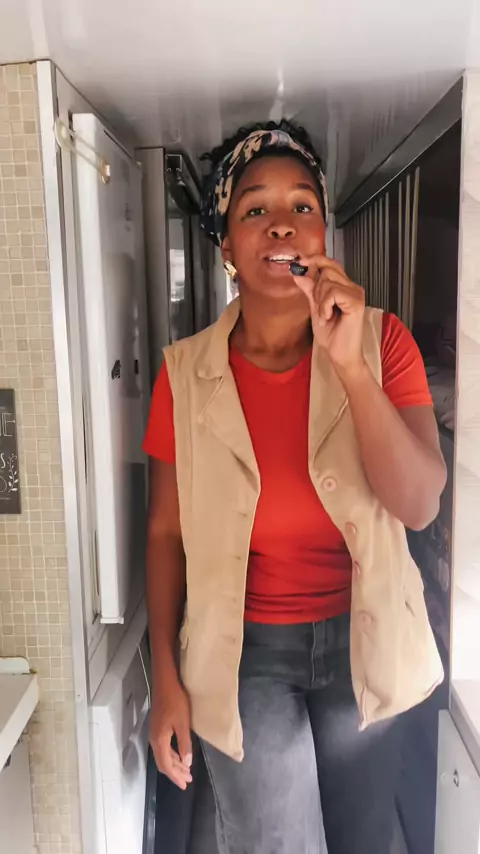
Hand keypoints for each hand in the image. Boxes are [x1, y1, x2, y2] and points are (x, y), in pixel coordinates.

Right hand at [150, 674, 192, 789]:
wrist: (165, 682)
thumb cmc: (176, 700)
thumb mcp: (183, 723)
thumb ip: (184, 743)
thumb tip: (186, 763)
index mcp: (160, 740)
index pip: (166, 765)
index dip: (175, 776)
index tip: (184, 785)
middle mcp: (154, 739)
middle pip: (163, 762)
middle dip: (175, 773)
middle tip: (187, 781)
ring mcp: (154, 733)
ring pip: (163, 755)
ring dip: (174, 764)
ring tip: (186, 771)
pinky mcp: (157, 727)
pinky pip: (163, 748)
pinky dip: (172, 755)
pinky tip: (180, 755)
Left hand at [293, 256, 365, 375]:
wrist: (340, 355)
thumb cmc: (331, 336)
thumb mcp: (315, 308)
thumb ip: (310, 290)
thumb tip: (298, 273)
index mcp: (344, 286)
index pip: (330, 264)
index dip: (315, 260)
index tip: (300, 263)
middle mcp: (353, 287)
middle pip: (327, 270)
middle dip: (316, 289)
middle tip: (319, 308)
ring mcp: (356, 294)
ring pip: (328, 281)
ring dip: (320, 300)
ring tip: (325, 315)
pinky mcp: (356, 302)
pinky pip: (333, 293)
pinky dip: (325, 306)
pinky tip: (328, 317)